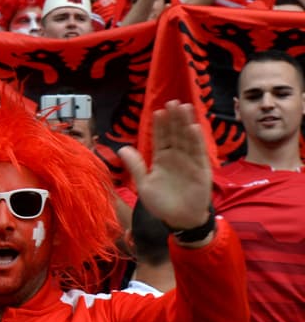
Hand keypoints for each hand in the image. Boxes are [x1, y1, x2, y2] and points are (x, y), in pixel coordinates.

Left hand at [117, 101, 211, 233]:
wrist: (180, 219)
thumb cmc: (161, 203)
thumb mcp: (144, 184)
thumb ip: (135, 165)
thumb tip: (121, 148)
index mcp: (161, 159)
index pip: (160, 138)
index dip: (159, 125)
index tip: (158, 111)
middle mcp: (176, 157)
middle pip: (175, 134)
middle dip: (173, 119)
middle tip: (173, 102)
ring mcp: (189, 161)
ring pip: (187, 139)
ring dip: (186, 124)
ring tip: (184, 108)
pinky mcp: (201, 169)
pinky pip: (198, 152)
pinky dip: (196, 140)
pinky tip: (194, 127)